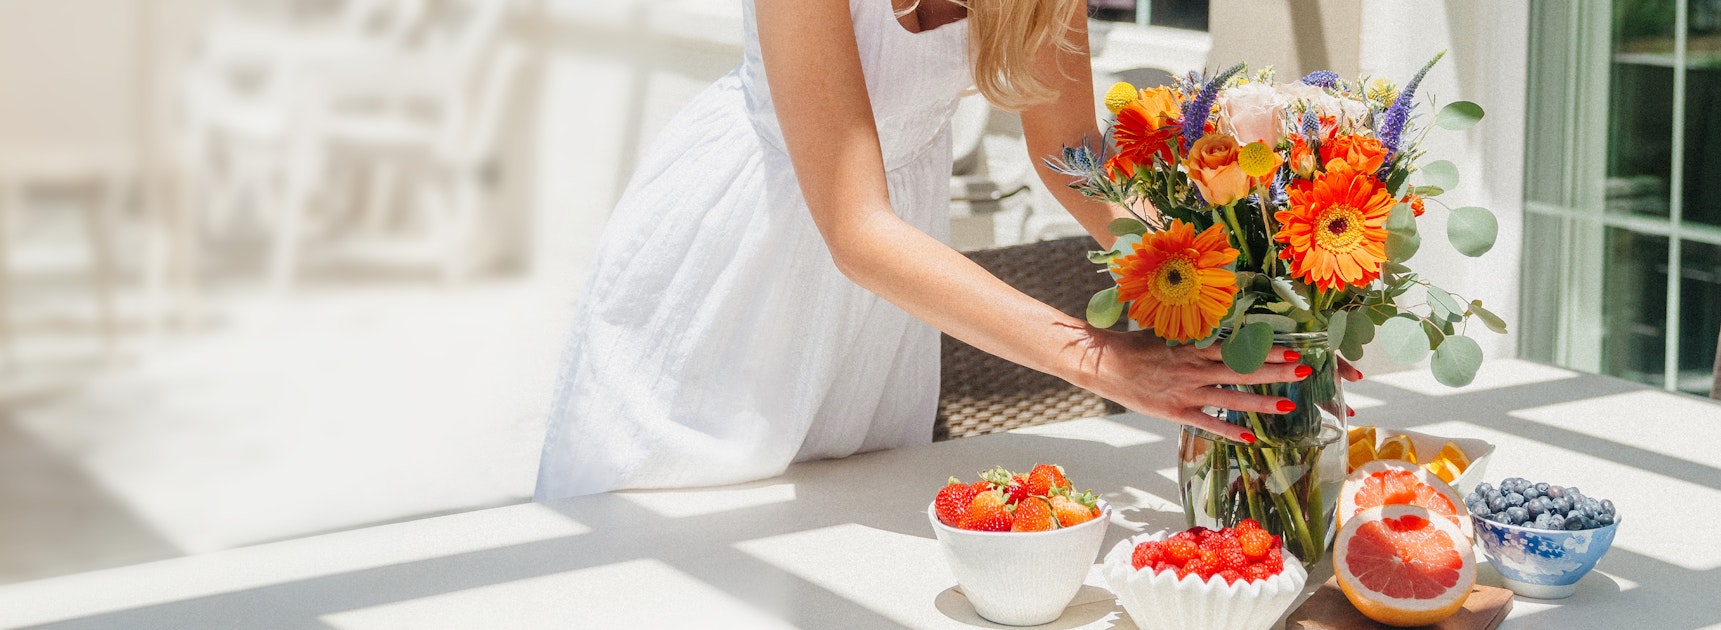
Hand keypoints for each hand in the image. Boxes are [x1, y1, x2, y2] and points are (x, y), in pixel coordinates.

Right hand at [1068, 327, 1309, 442]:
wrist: (1104, 364)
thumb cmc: (1134, 346)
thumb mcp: (1168, 333)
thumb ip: (1194, 336)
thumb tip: (1220, 332)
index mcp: (1194, 348)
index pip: (1238, 348)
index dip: (1266, 349)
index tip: (1291, 348)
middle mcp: (1195, 370)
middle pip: (1243, 371)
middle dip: (1276, 371)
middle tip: (1305, 371)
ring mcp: (1187, 392)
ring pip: (1232, 398)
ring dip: (1262, 402)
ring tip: (1290, 404)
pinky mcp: (1176, 411)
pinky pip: (1207, 423)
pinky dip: (1229, 430)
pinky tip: (1251, 437)